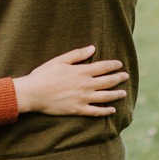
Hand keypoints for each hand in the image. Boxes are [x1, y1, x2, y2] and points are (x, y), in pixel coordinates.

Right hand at [13, 46, 127, 116]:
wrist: (33, 93)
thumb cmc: (43, 75)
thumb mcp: (59, 60)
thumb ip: (77, 55)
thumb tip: (92, 48)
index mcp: (81, 71)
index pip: (103, 67)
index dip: (113, 65)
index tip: (120, 64)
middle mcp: (85, 85)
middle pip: (108, 81)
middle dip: (119, 78)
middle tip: (126, 76)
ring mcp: (83, 98)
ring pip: (105, 97)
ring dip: (116, 94)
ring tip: (124, 93)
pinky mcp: (78, 110)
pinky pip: (96, 111)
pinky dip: (106, 111)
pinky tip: (112, 110)